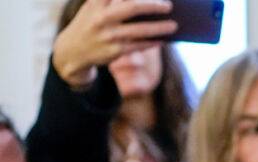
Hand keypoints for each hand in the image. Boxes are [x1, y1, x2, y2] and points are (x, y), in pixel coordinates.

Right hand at [52, 0, 176, 87]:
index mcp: (97, 2)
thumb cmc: (91, 22)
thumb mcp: (94, 6)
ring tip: (174, 26)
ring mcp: (108, 35)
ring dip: (159, 28)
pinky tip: (163, 39)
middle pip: (132, 7)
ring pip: (140, 30)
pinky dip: (153, 42)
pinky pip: (139, 45)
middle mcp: (101, 17)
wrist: (72, 50)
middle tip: (169, 6)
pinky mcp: (115, 51)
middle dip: (153, 6)